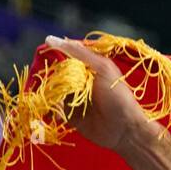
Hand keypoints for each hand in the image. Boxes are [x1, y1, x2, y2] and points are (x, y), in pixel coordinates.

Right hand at [43, 35, 151, 154]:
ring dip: (49, 91)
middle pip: (54, 74)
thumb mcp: (102, 68)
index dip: (53, 56)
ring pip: (51, 90)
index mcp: (87, 68)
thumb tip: (50, 39)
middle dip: (50, 76)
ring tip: (56, 94)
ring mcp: (73, 99)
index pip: (62, 57)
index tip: (44, 56)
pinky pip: (53, 107)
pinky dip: (51, 106)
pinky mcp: (69, 115)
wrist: (125, 130)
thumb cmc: (118, 97)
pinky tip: (56, 106)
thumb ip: (80, 53)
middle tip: (52, 80)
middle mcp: (78, 82)